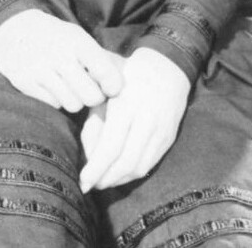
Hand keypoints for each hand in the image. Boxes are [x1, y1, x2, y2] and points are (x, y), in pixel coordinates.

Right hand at [0, 9, 123, 111]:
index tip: (109, 87)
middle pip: (92, 97)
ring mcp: (41, 70)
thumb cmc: (54, 36)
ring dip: (74, 100)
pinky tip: (51, 87)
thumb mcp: (77, 37)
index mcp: (78, 42)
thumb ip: (99, 58)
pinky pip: (52, 105)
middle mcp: (60, 56)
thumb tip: (126, 80)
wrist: (12, 27)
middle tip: (88, 89)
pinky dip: (55, 100)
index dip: (113, 86)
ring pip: (72, 104)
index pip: (107, 73)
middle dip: (93, 97)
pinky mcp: (26, 82)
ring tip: (68, 87)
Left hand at [79, 48, 189, 191]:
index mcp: (127, 105)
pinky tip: (120, 174)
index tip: (82, 181)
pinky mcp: (169, 138)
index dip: (96, 169)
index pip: (111, 147)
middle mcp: (146, 120)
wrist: (166, 68)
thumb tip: (88, 155)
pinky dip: (133, 174)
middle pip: (125, 162)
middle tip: (90, 184)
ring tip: (102, 181)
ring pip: (139, 167)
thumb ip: (94, 122)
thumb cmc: (127, 76)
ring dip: (119, 180)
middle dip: (105, 179)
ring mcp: (161, 130)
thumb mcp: (104, 91)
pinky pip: (150, 164)